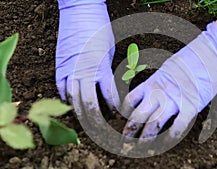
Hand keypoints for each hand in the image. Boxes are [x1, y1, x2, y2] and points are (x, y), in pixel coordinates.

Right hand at [56, 0, 119, 117]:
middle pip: (88, 102)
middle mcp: (84, 71)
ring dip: (79, 112)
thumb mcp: (109, 50)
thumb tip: (107, 85)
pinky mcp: (60, 65)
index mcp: (101, 67)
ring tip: (86, 122)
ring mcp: (69, 69)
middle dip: (95, 119)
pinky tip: (72, 104)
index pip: (108, 95)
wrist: (80, 11)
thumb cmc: (99, 28)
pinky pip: (61, 87)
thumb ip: (106, 70)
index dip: (114, 107)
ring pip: (73, 98)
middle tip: (101, 129)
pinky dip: (66, 98)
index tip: (118, 113)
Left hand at [121, 22, 216, 140]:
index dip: (125, 112)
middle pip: (138, 115)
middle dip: (130, 130)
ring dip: (146, 137)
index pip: (131, 100)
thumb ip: (159, 81)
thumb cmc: (191, 56)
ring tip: (141, 147)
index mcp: (153, 82)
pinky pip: (179, 125)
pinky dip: (172, 135)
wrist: (211, 51)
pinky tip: (168, 140)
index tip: (124, 119)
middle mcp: (160, 92)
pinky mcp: (191, 105)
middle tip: (125, 141)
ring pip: (154, 124)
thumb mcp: (168, 66)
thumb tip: (154, 90)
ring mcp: (174, 100)